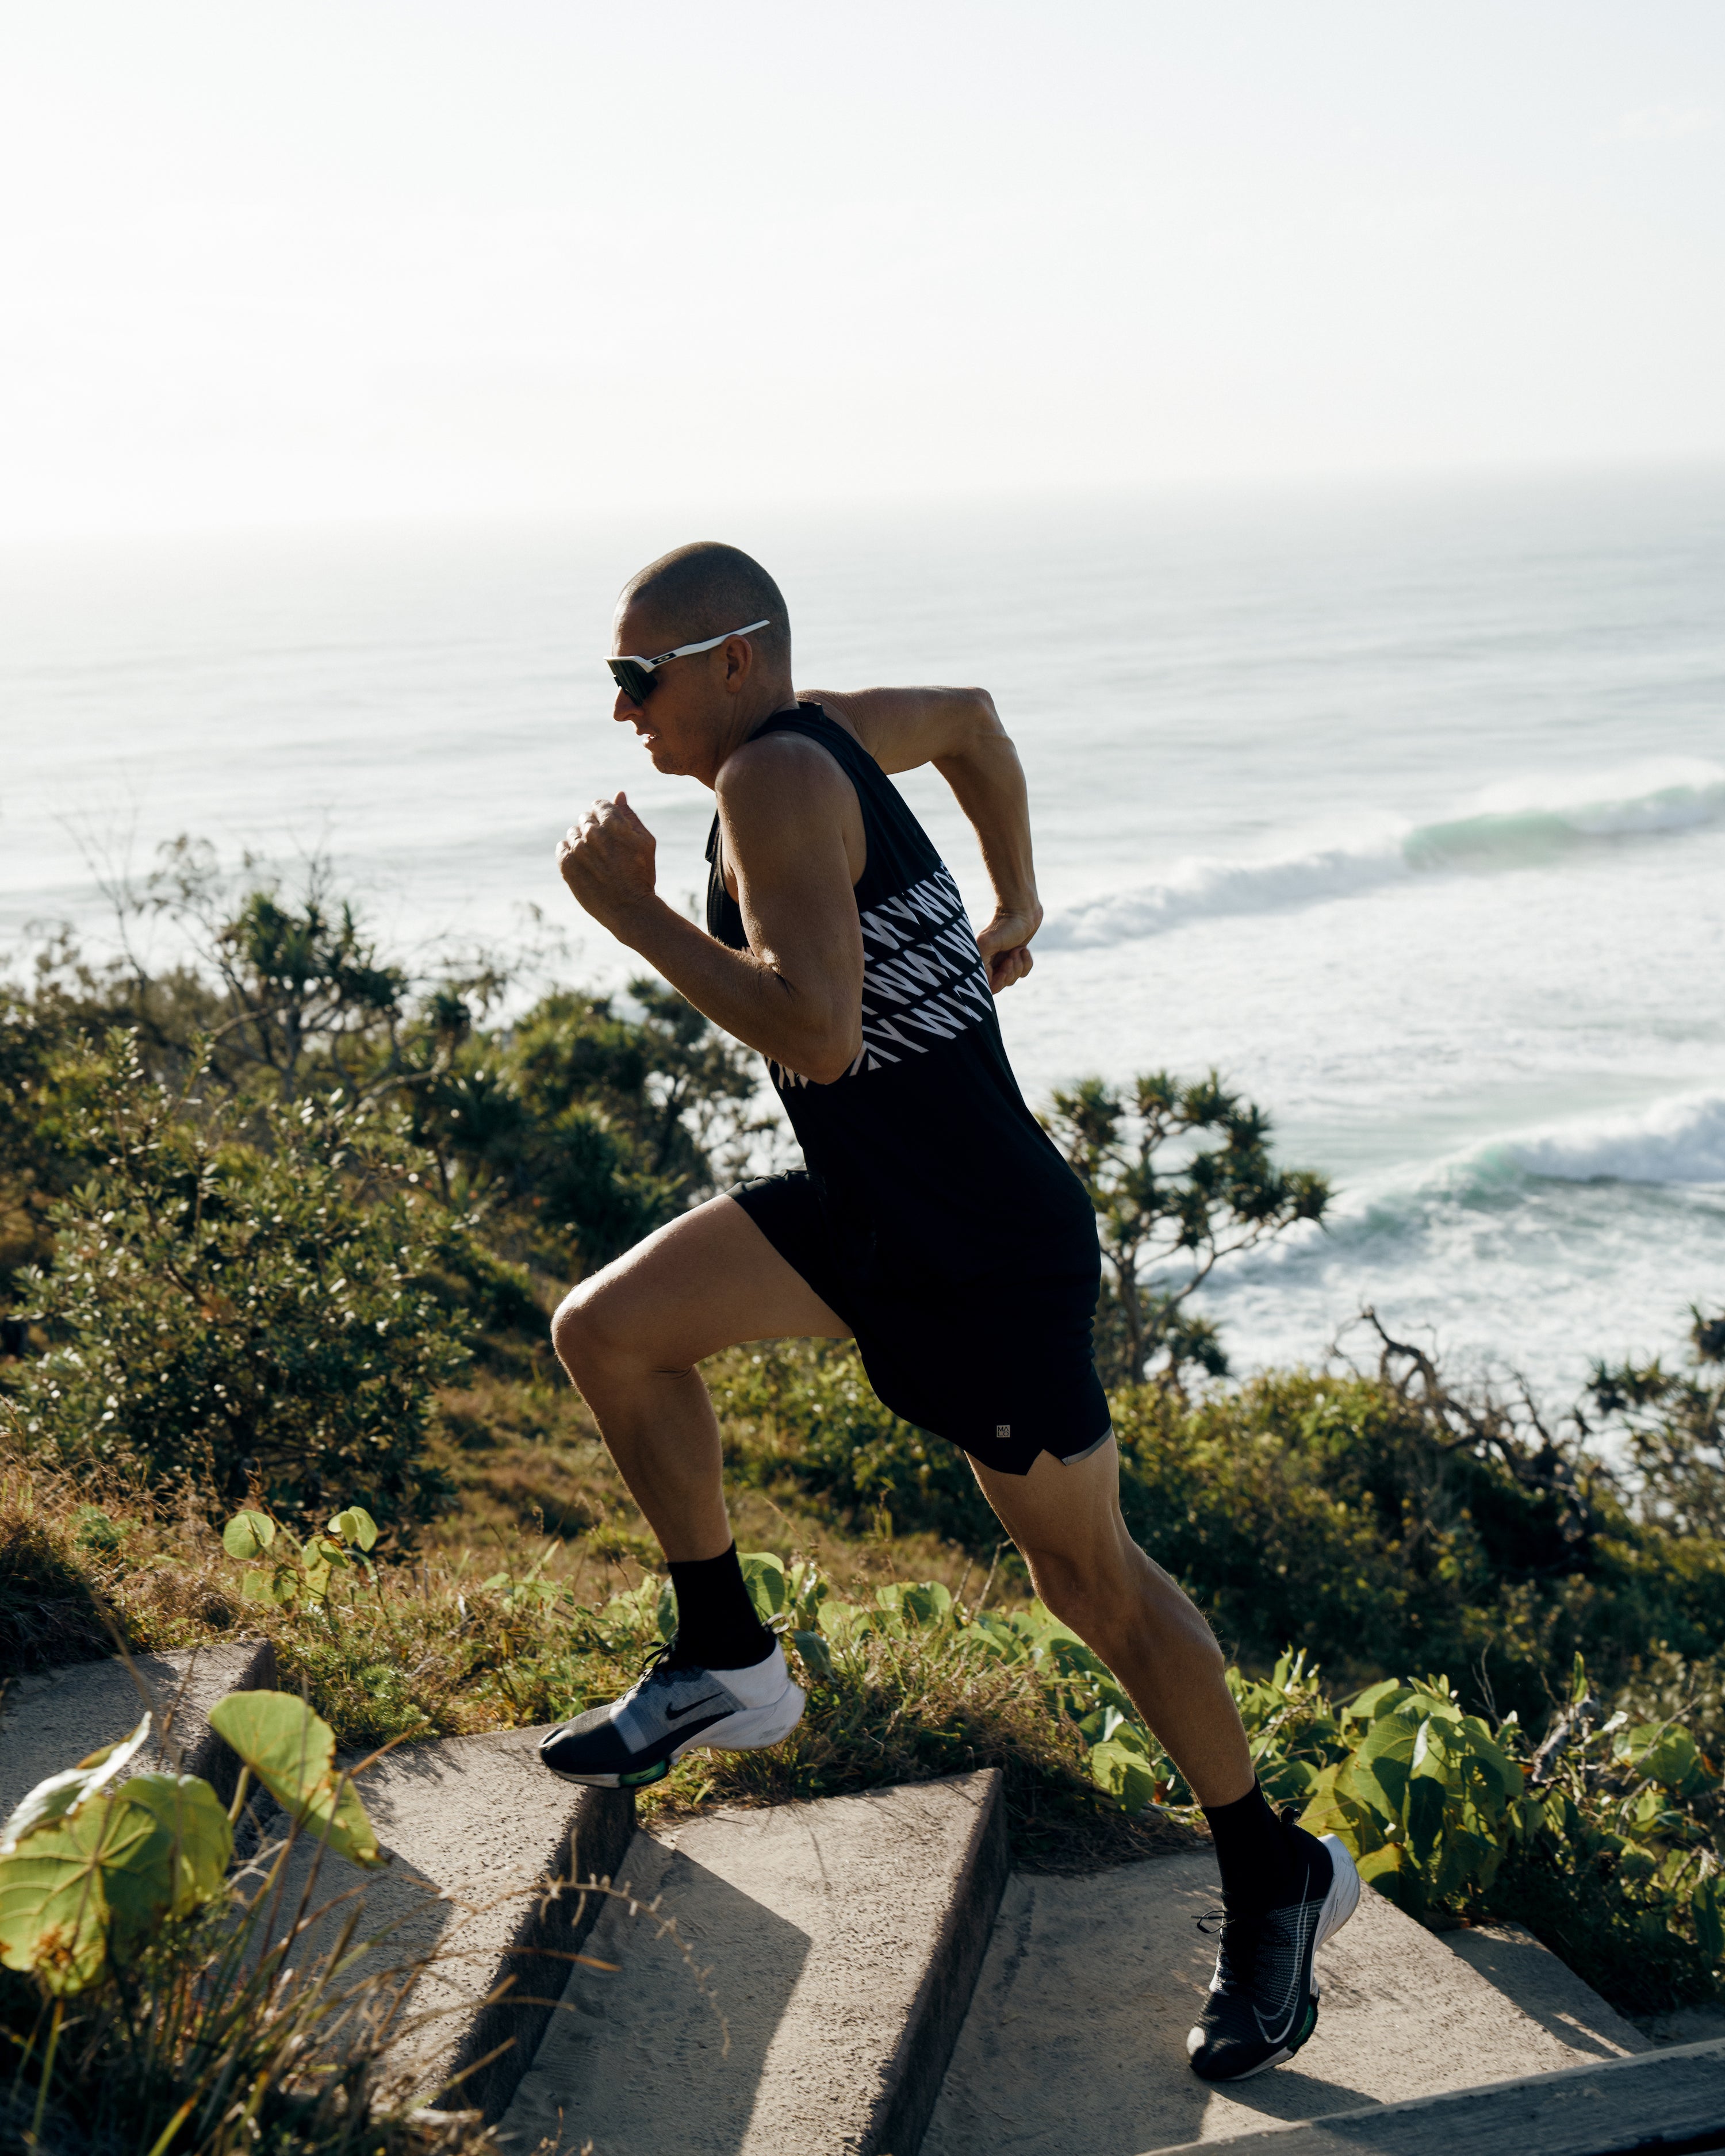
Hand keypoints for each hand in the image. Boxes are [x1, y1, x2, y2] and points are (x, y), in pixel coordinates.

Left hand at [556, 792, 657, 931]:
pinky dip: (570, 853)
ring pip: (573, 833)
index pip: (599, 805)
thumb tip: (619, 795)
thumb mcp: (644, 842)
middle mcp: (592, 833)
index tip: (610, 831)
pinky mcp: (566, 864)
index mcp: (613, 824)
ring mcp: (577, 849)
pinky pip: (561, 848)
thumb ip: (629, 816)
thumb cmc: (641, 875)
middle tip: (606, 851)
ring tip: (596, 861)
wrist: (629, 908)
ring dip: (582, 842)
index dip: (605, 817)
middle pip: (585, 819)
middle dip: (595, 830)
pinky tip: (583, 865)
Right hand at [977, 901, 1041, 993]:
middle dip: (1010, 972)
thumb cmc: (1005, 925)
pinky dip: (1027, 963)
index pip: (985, 986)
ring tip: (1017, 949)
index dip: (997, 983)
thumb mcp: (988, 944)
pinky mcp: (1016, 957)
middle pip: (1000, 984)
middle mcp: (989, 963)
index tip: (1003, 969)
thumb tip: (983, 982)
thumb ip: (981, 964)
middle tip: (1011, 956)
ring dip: (1018, 965)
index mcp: (979, 961)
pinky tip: (1024, 949)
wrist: (1022, 908)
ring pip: (1012, 979)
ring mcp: (1003, 961)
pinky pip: (1023, 972)